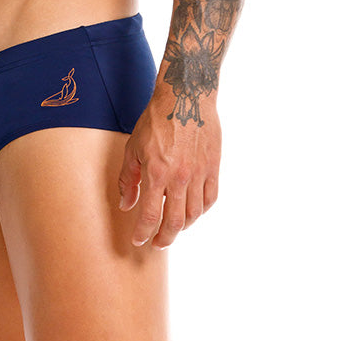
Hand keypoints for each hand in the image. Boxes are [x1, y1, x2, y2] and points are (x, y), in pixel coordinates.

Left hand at [117, 92, 220, 247]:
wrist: (185, 97)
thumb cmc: (155, 121)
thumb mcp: (133, 148)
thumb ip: (128, 179)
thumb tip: (126, 205)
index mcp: (156, 172)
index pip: (149, 215)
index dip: (143, 233)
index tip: (138, 241)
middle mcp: (179, 177)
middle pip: (174, 222)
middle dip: (164, 238)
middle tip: (158, 243)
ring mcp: (199, 173)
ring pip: (194, 213)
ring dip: (183, 226)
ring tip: (174, 227)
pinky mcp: (213, 167)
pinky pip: (210, 198)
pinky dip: (201, 210)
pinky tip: (192, 211)